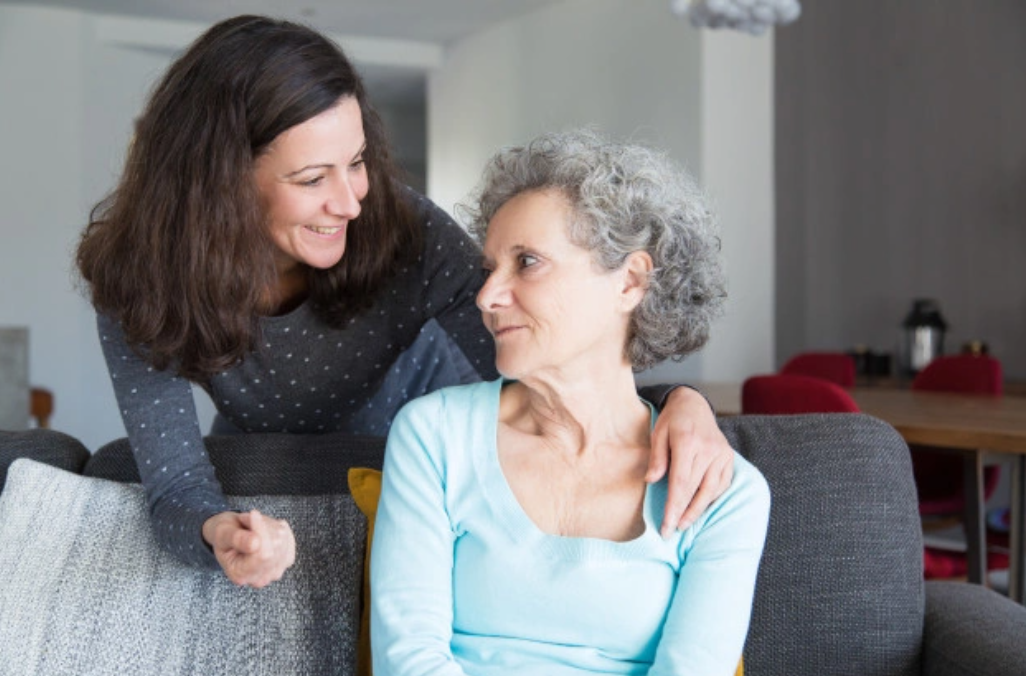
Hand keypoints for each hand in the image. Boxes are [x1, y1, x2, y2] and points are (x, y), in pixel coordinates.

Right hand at [202, 509, 295, 587]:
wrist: (230, 536)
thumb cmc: (224, 534)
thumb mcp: (222, 533)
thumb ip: (236, 538)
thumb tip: (255, 543)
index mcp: (239, 575)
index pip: (262, 554)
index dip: (261, 530)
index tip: (253, 513)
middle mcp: (259, 579)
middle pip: (275, 546)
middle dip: (263, 526)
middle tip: (248, 520)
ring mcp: (275, 572)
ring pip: (283, 540)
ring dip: (270, 526)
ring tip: (254, 525)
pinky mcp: (286, 561)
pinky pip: (288, 538)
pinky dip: (279, 529)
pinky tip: (266, 529)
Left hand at [646, 386, 733, 537]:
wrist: (694, 404)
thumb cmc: (672, 421)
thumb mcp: (658, 433)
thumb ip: (657, 457)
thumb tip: (651, 481)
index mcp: (688, 442)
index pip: (680, 482)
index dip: (673, 507)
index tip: (665, 525)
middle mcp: (708, 449)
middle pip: (695, 489)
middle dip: (682, 513)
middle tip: (670, 531)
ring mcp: (721, 453)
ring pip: (710, 490)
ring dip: (697, 510)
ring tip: (683, 524)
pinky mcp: (728, 457)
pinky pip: (721, 484)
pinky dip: (710, 498)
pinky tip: (698, 508)